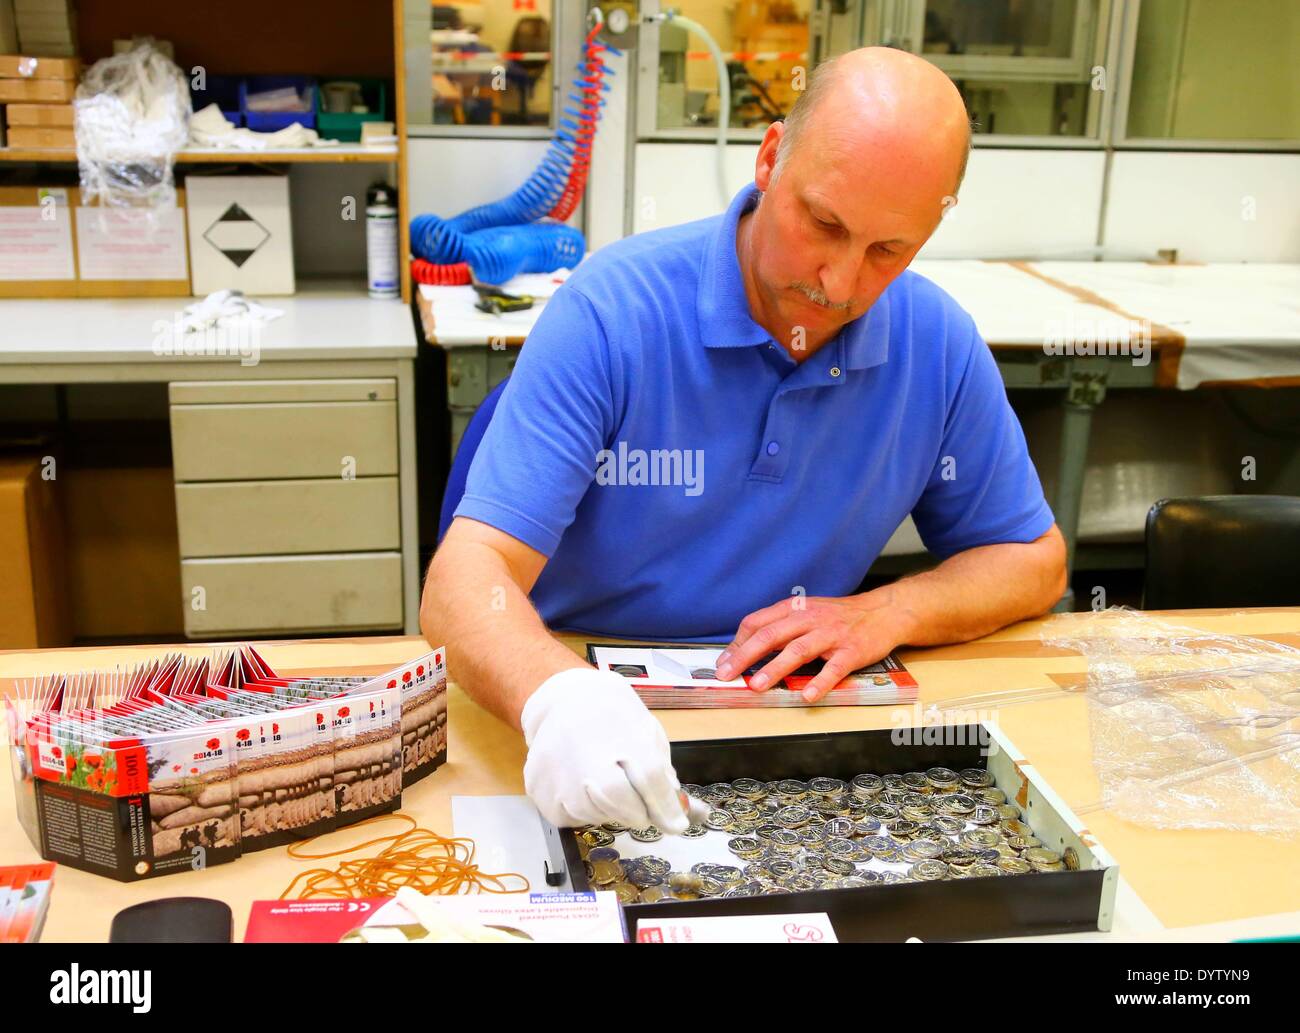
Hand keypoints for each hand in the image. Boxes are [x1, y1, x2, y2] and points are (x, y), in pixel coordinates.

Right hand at [520, 668, 705, 832]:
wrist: (565, 701)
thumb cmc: (615, 720)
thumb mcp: (648, 736)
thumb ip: (664, 777)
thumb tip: (685, 816)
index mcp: (622, 733)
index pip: (649, 779)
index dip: (665, 807)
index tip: (676, 825)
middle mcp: (586, 753)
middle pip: (620, 804)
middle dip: (636, 812)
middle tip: (639, 804)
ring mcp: (558, 772)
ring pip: (594, 815)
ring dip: (608, 810)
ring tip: (603, 780)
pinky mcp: (538, 789)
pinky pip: (569, 818)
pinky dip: (581, 811)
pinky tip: (581, 784)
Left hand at [713, 590, 915, 702]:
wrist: (884, 612)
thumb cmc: (839, 617)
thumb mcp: (806, 612)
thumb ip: (780, 627)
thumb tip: (748, 649)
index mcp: (794, 609)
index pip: (757, 622)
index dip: (738, 643)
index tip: (723, 663)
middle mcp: (810, 618)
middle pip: (771, 635)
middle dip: (745, 656)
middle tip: (727, 675)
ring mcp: (831, 634)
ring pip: (798, 649)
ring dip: (775, 668)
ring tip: (757, 685)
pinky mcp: (852, 650)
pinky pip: (834, 667)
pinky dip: (820, 681)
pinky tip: (807, 696)